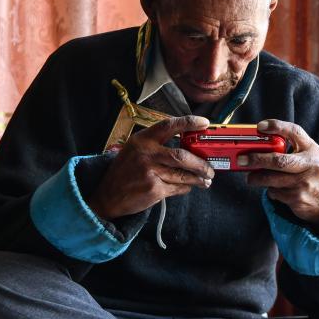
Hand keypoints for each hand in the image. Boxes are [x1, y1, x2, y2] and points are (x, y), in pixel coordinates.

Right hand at [88, 116, 214, 219]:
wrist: (108, 195)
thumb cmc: (126, 170)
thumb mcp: (135, 149)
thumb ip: (157, 144)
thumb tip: (189, 144)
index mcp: (142, 140)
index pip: (169, 126)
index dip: (189, 123)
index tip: (204, 123)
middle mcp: (146, 154)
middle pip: (182, 156)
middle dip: (201, 163)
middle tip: (210, 167)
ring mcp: (150, 173)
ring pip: (183, 175)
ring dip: (198, 178)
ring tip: (206, 179)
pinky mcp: (154, 190)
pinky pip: (178, 188)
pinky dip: (186, 187)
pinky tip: (188, 186)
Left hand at [241, 119, 318, 233]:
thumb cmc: (311, 172)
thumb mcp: (307, 155)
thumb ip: (290, 145)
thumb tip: (258, 142)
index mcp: (312, 149)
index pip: (295, 132)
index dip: (277, 126)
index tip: (260, 126)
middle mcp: (310, 165)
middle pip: (279, 161)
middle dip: (257, 160)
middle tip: (242, 160)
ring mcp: (304, 183)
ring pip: (272, 179)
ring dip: (257, 178)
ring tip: (251, 177)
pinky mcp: (298, 199)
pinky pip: (275, 192)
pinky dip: (270, 190)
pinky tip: (276, 188)